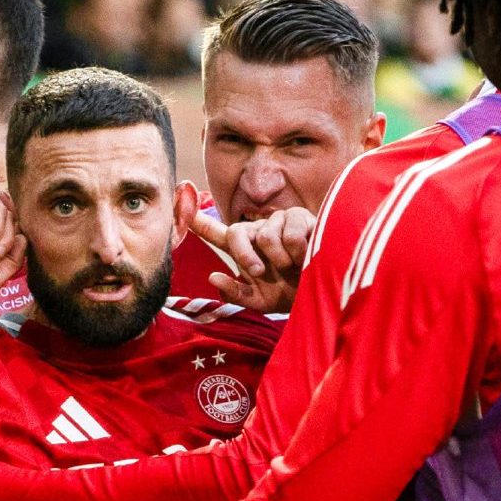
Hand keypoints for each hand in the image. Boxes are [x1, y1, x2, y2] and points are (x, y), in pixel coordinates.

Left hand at [192, 207, 315, 312]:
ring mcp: (278, 221)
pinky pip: (289, 233)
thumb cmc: (291, 294)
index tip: (177, 199)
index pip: (217, 232)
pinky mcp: (299, 217)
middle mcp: (258, 231)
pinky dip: (298, 251)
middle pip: (236, 233)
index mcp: (245, 250)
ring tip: (293, 267)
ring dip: (279, 260)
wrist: (324, 290)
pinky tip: (307, 256)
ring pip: (265, 236)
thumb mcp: (260, 301)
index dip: (198, 221)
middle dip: (244, 256)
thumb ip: (236, 294)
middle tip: (260, 273)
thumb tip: (213, 277)